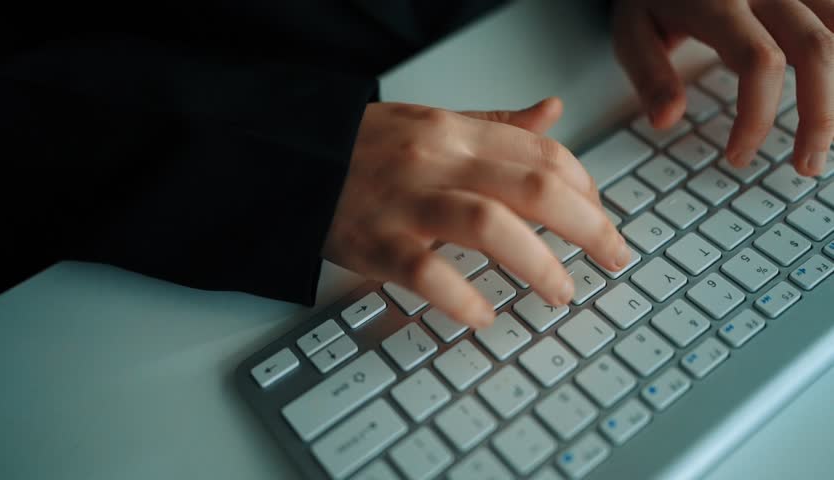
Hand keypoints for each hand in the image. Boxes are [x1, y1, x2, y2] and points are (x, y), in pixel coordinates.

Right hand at [323, 100, 629, 327]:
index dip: (587, 190)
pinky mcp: (375, 243)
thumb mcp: (434, 121)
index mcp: (456, 131)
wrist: (290, 159)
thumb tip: (553, 113)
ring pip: (490, 228)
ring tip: (561, 292)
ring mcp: (405, 202)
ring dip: (539, 266)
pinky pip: (427, 273)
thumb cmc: (365, 147)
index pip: (543, 154)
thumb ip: (497, 125)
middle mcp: (438, 161)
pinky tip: (483, 316)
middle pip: (534, 187)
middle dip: (588, 227)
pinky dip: (461, 298)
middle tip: (614, 258)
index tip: (603, 218)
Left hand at [613, 0, 833, 175]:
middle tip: (806, 165)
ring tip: (832, 139)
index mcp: (719, 0)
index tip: (738, 157)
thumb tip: (666, 120)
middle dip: (819, 115)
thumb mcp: (632, 31)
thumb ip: (650, 74)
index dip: (757, 117)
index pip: (758, 62)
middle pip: (816, 49)